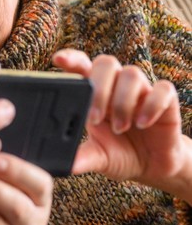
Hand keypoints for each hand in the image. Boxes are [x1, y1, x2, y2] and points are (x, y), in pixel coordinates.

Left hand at [53, 49, 191, 200]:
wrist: (151, 166)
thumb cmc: (119, 154)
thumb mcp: (98, 157)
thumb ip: (82, 157)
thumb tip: (65, 165)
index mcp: (94, 92)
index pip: (82, 66)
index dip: (71, 59)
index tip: (58, 59)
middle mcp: (117, 85)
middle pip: (106, 63)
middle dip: (98, 89)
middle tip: (94, 119)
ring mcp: (141, 91)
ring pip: (131, 74)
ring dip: (122, 102)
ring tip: (120, 128)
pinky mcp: (166, 101)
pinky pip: (163, 89)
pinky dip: (151, 105)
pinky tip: (142, 123)